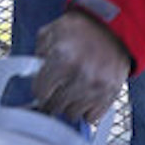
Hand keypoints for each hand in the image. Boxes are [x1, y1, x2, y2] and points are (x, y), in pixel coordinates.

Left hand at [32, 10, 130, 124]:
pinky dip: (87, 110)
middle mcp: (80, 75)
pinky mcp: (111, 94)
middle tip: (57, 89)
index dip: (39, 90)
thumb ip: (38, 55)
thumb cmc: (81, 29)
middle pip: (54, 106)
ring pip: (72, 114)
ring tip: (73, 90)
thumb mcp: (51, 32)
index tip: (43, 88)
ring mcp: (97, 87)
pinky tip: (86, 96)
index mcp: (62, 59)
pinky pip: (91, 117)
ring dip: (69, 105)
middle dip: (53, 98)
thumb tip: (30, 74)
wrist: (114, 27)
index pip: (40, 93)